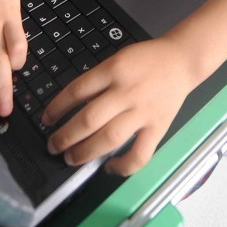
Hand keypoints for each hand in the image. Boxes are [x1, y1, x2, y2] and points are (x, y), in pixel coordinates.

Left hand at [43, 39, 195, 175]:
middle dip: (65, 137)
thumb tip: (69, 106)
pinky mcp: (158, 128)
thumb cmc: (145, 60)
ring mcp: (143, 112)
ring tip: (70, 158)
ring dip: (85, 152)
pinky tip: (108, 167)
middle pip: (89, 119)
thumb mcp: (116, 59)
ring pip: (109, 139)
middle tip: (53, 146)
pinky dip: (122, 166)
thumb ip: (96, 81)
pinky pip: (139, 154)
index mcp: (113, 70)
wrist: (180, 61)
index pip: (76, 91)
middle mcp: (127, 92)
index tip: (46, 120)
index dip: (56, 108)